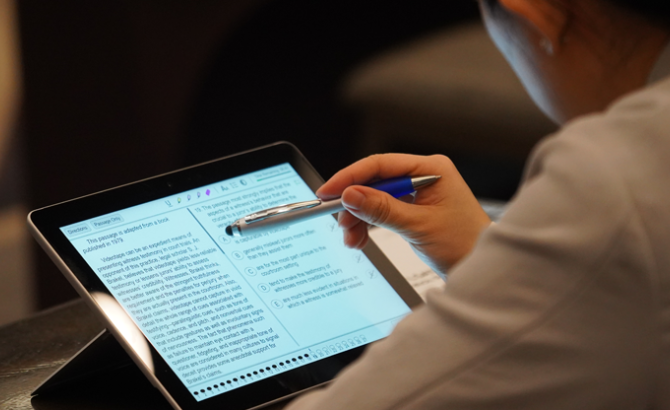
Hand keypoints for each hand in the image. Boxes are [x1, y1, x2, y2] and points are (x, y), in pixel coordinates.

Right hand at [316, 154, 490, 272]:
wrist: (483, 269)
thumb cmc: (466, 244)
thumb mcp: (418, 226)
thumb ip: (382, 209)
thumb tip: (351, 195)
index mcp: (431, 169)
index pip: (381, 165)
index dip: (351, 177)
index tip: (329, 191)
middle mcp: (424, 176)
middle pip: (375, 182)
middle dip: (355, 204)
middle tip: (340, 221)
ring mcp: (418, 194)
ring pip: (375, 199)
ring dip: (359, 218)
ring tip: (352, 238)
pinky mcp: (413, 210)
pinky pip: (382, 212)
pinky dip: (369, 225)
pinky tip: (361, 238)